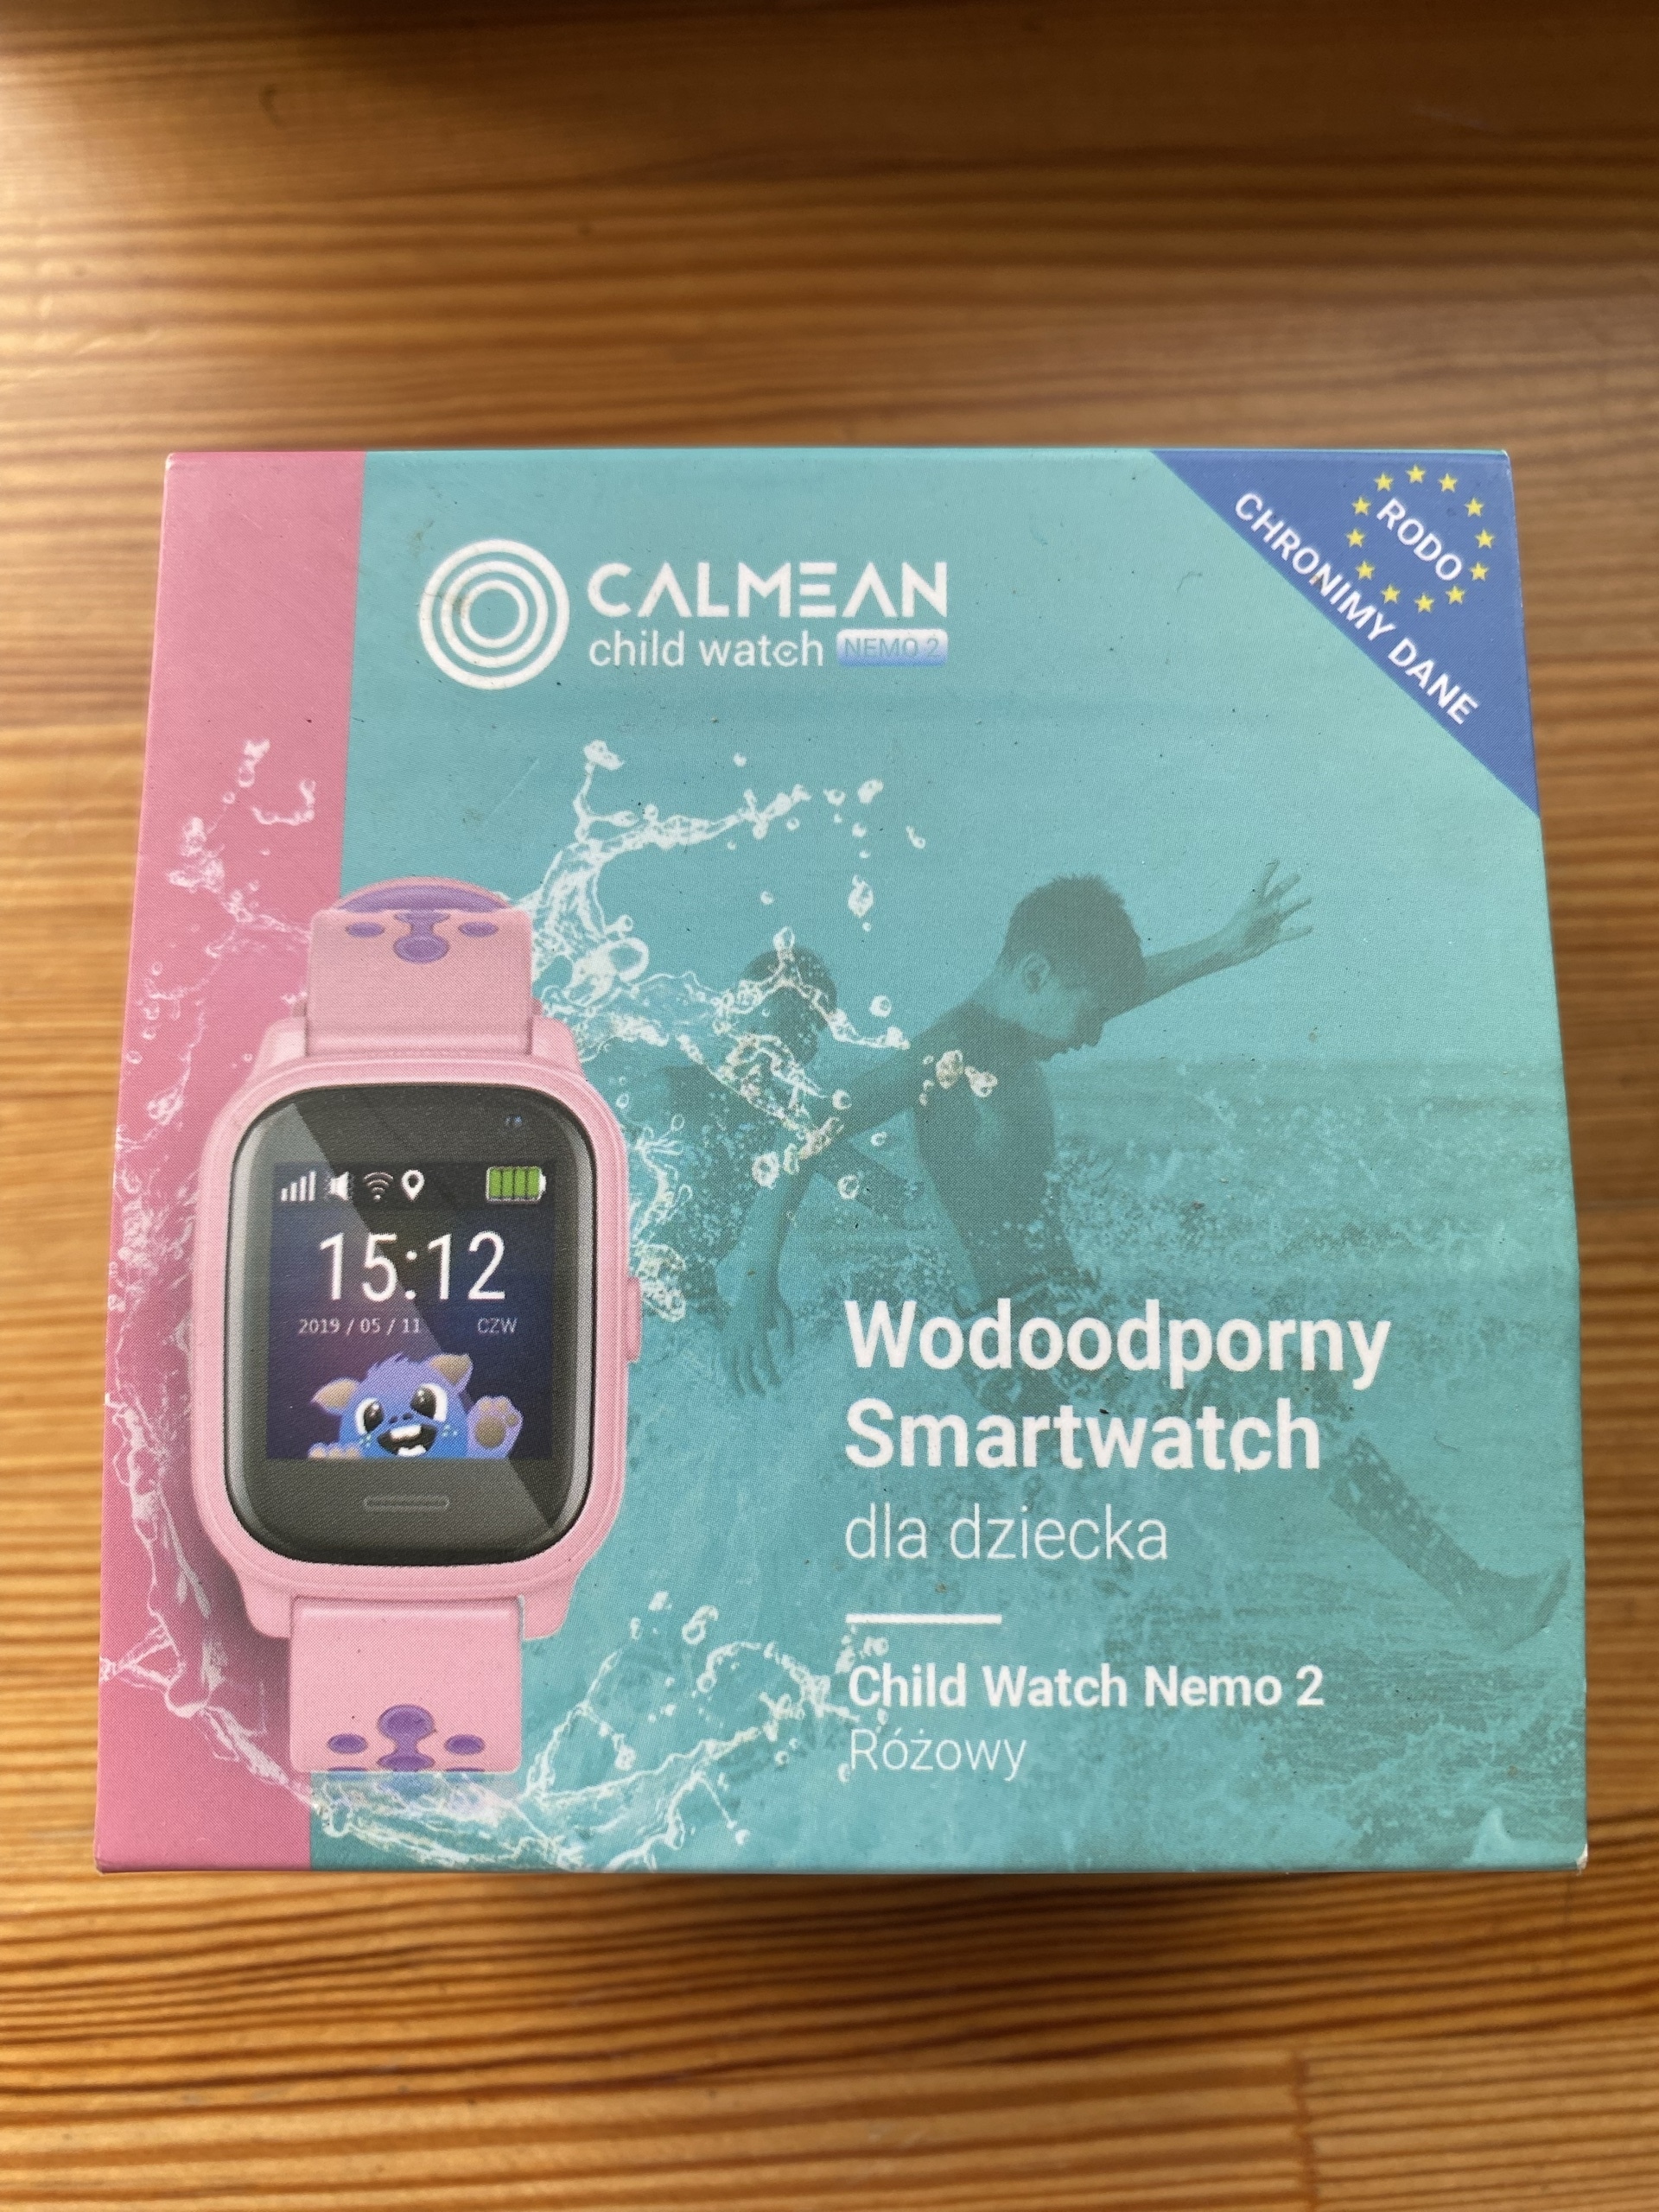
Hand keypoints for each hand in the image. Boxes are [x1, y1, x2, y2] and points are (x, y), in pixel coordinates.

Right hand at [719, 1274, 795, 1396]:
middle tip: (762, 1396)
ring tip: (741, 1395)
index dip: (771, 1377)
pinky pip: (723, 1355)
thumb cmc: (774, 1302)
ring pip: (729, 1364)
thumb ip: (787, 1338)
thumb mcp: (786, 1317)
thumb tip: (789, 1360)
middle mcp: (742, 1335)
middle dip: (753, 1385)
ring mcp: (731, 1335)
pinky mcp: (726, 1333)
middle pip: (745, 1368)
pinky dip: (726, 1368)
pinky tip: (731, 1378)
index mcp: (758, 1332)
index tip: (777, 1387)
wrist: (754, 1284)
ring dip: (734, 1382)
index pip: (764, 1362)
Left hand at [1213, 861, 1310, 968]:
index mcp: (1255, 901)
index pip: (1262, 882)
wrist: (1230, 950)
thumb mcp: (1248, 917)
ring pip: (1287, 911)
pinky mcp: (1272, 937)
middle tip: (1297, 875)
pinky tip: (1309, 927)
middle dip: (1287, 884)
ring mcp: (1269, 923)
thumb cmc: (1235, 930)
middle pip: (1278, 893)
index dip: (1268, 871)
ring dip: (1297, 904)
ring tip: (1308, 897)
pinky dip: (1299, 931)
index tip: (1276, 860)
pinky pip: (1288, 933)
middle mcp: (1264, 910)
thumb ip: (1262, 910)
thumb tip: (1278, 905)